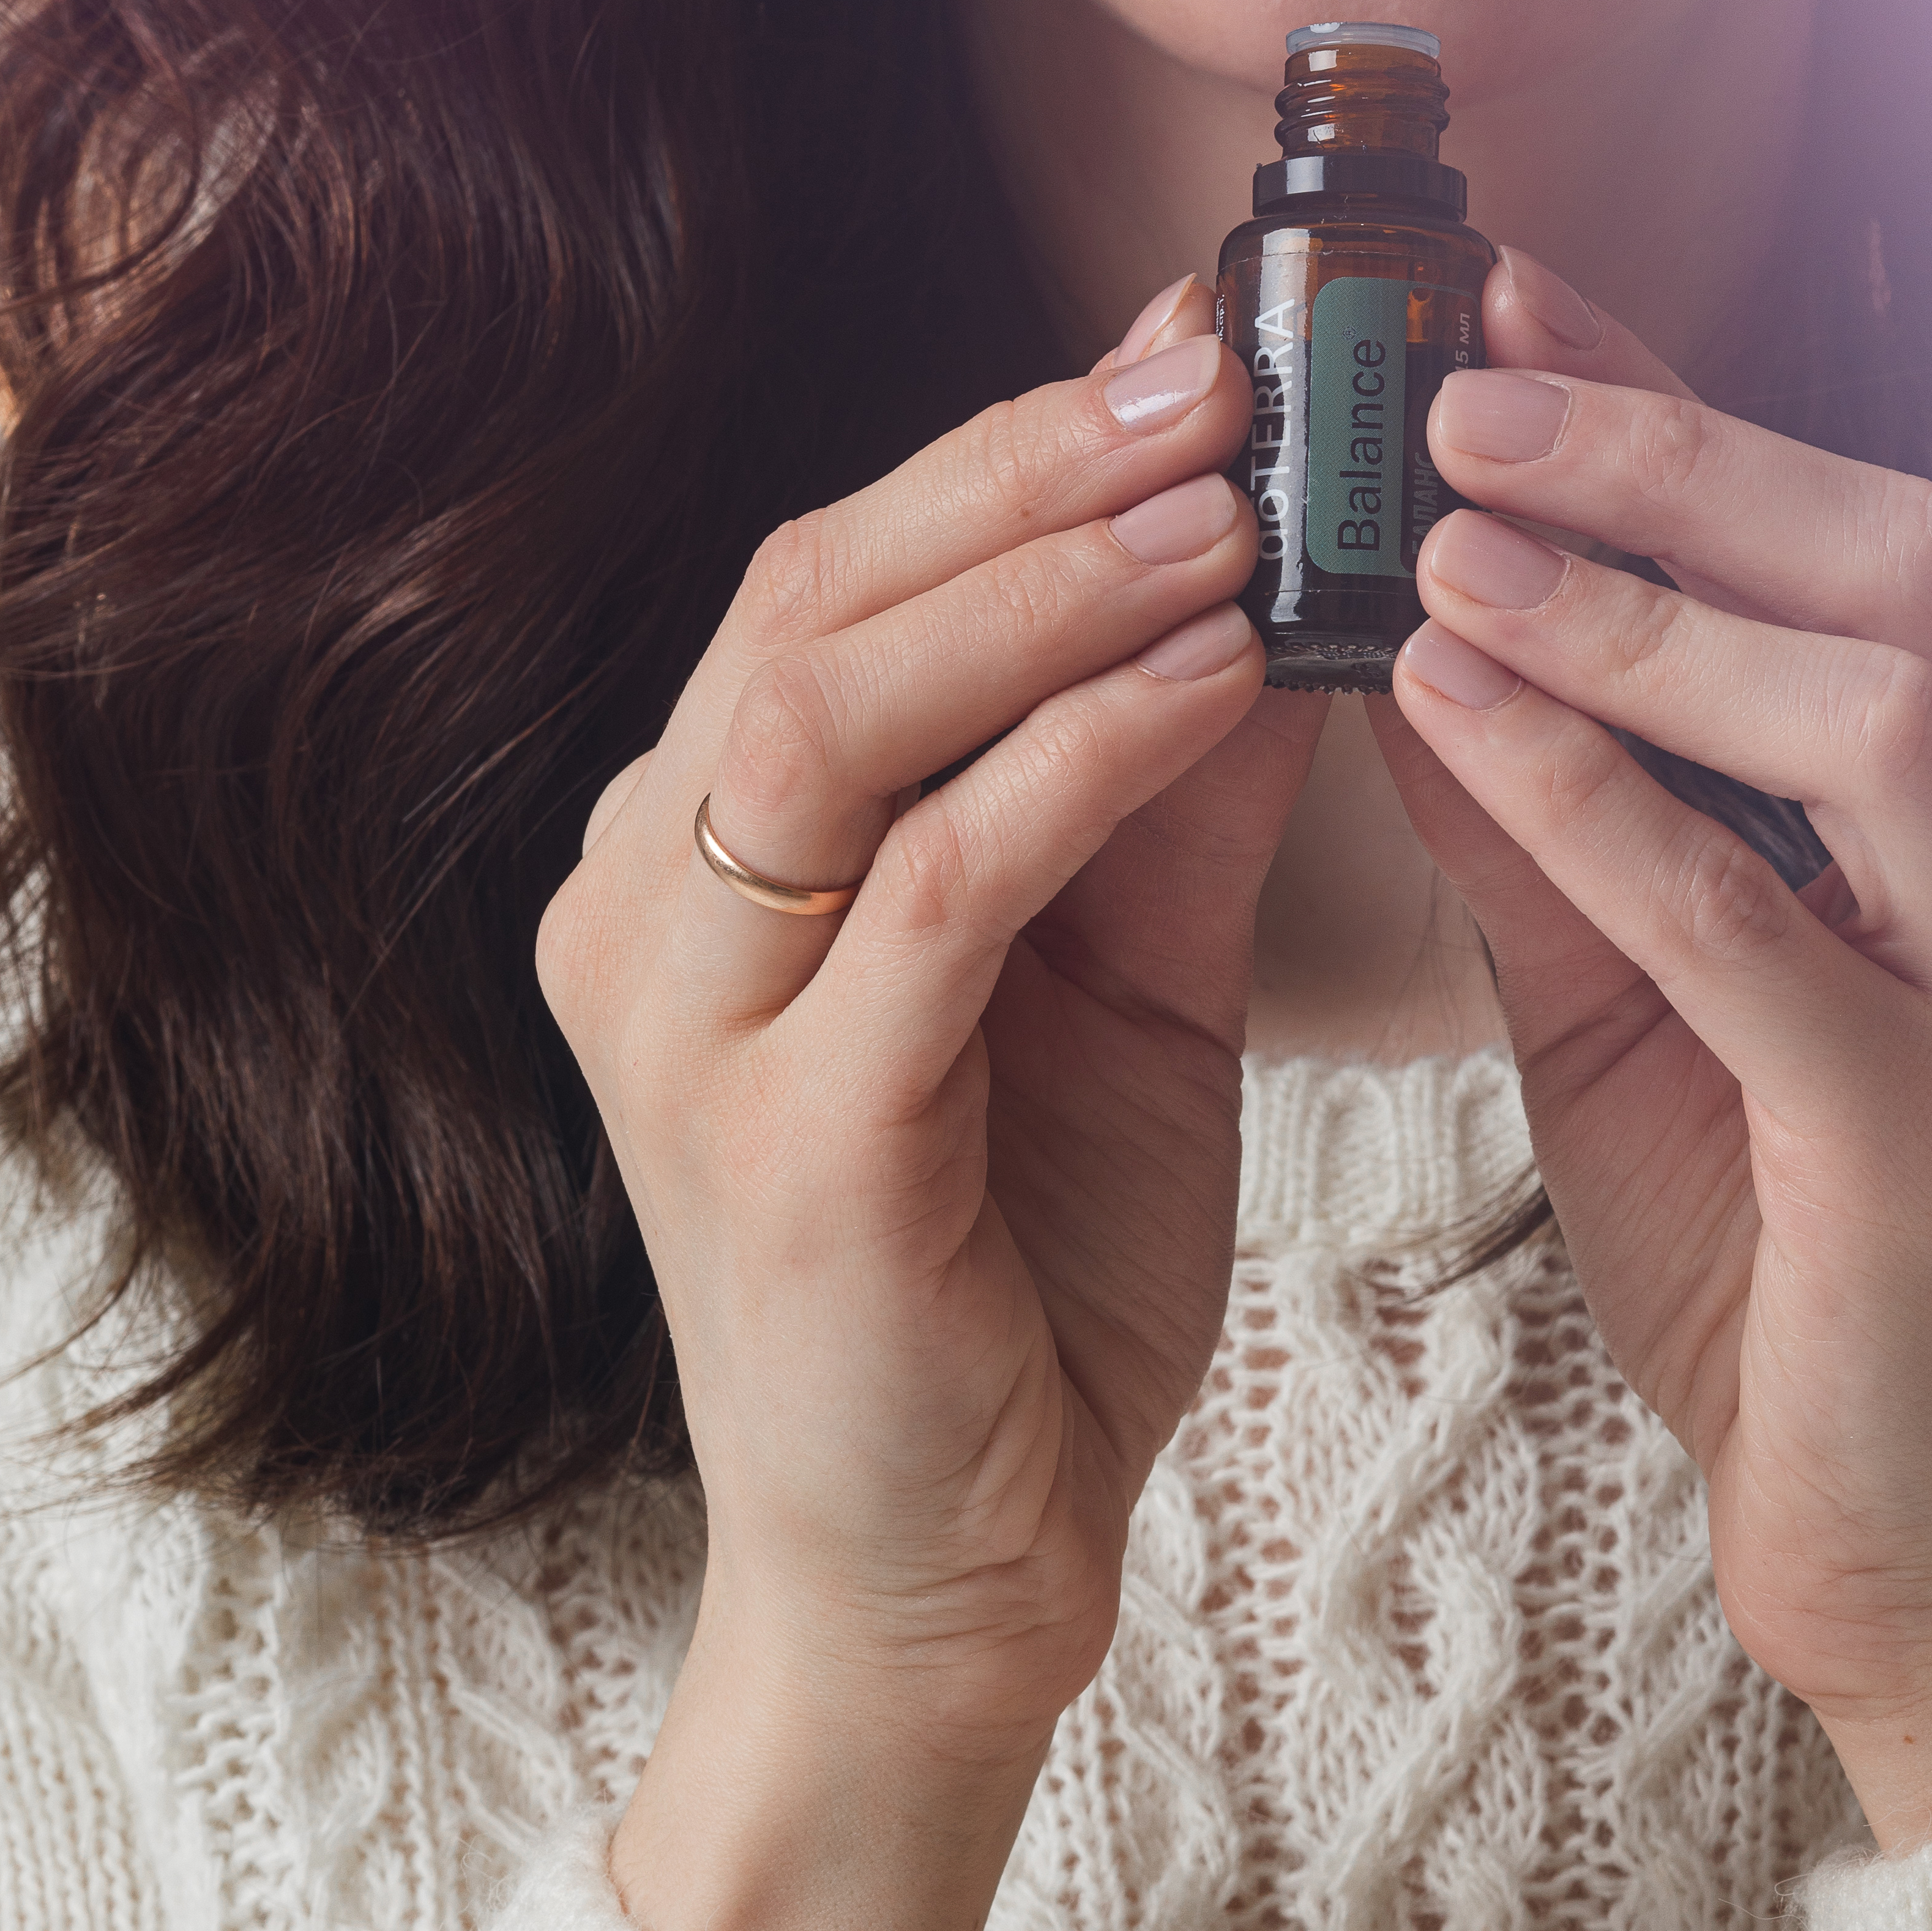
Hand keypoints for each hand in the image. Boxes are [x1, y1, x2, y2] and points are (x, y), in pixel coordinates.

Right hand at [536, 281, 1321, 1930]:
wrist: (951, 1583)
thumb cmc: (1024, 1284)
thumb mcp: (1115, 990)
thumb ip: (1165, 792)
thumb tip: (1287, 571)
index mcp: (699, 864)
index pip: (832, 584)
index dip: (1013, 450)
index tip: (1201, 347)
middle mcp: (644, 914)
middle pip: (808, 599)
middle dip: (1029, 469)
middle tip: (1231, 373)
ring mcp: (683, 1026)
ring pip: (834, 710)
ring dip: (1052, 585)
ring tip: (1242, 502)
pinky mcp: (775, 1143)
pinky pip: (936, 887)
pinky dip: (1082, 759)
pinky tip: (1227, 678)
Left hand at [1374, 255, 1931, 1853]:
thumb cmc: (1807, 1282)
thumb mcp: (1654, 1021)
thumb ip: (1562, 840)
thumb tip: (1414, 645)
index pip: (1878, 549)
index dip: (1690, 407)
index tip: (1510, 307)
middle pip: (1919, 566)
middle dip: (1681, 451)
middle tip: (1456, 386)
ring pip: (1883, 705)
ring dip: (1646, 604)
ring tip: (1443, 537)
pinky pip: (1762, 928)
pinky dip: (1599, 804)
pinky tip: (1452, 716)